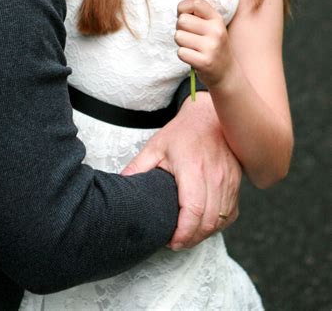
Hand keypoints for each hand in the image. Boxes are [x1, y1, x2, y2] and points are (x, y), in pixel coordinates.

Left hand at [121, 93, 240, 248]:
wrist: (209, 115)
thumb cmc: (182, 132)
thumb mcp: (155, 147)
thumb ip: (138, 167)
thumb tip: (120, 185)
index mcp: (192, 168)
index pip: (192, 212)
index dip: (182, 233)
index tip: (170, 241)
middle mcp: (214, 177)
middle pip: (208, 222)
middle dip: (191, 239)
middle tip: (176, 242)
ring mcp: (228, 180)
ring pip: (221, 220)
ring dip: (204, 234)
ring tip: (187, 235)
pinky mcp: (236, 182)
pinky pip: (231, 213)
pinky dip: (219, 224)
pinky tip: (205, 224)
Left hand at [175, 0, 233, 88]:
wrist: (226, 72)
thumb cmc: (213, 45)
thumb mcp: (211, 25)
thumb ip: (199, 11)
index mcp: (216, 19)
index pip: (195, 2)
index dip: (182, 7)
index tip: (184, 15)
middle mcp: (216, 31)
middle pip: (182, 20)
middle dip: (180, 28)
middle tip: (190, 36)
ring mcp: (211, 47)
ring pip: (178, 36)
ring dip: (181, 43)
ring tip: (193, 47)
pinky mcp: (204, 62)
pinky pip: (181, 52)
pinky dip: (183, 54)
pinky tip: (193, 56)